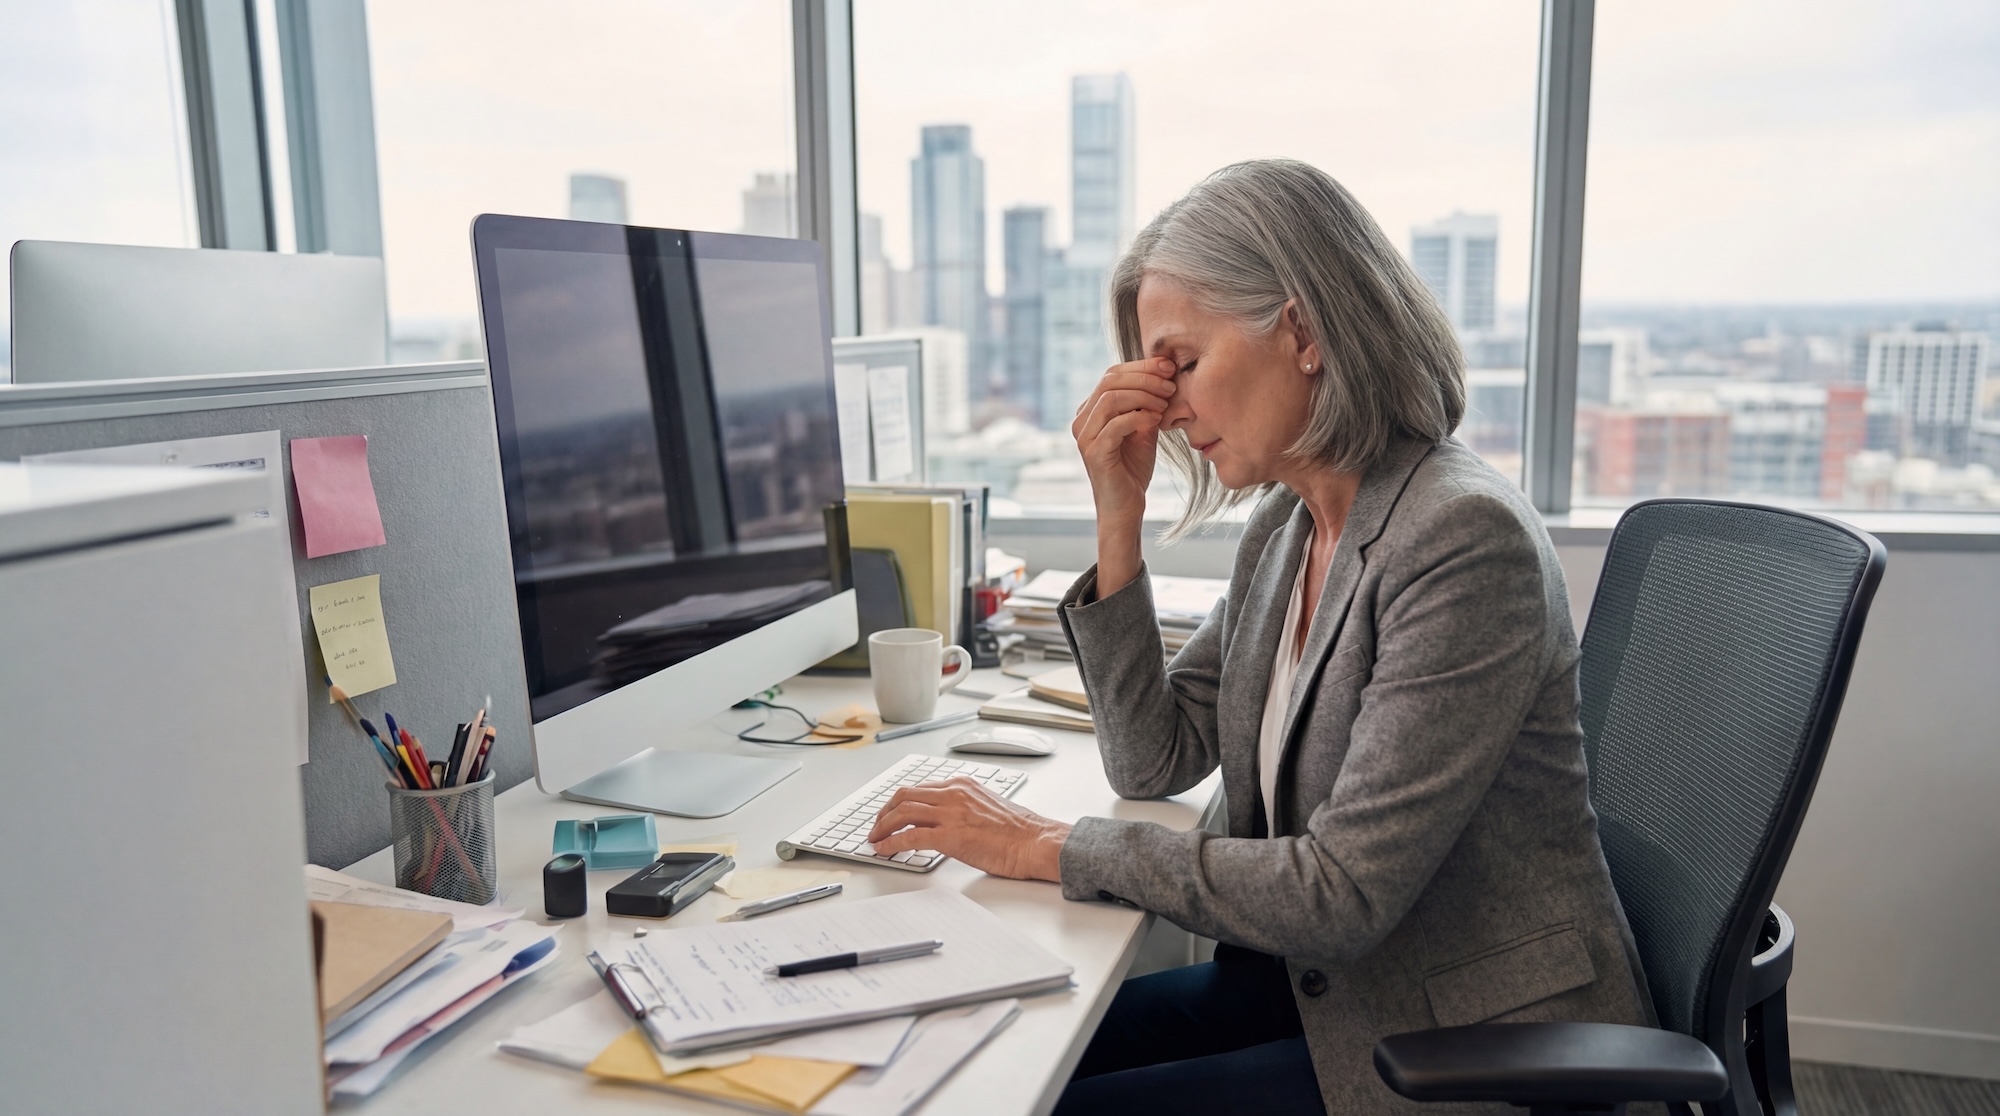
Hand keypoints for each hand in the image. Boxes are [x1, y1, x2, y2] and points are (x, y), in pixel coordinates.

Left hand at [866, 776, 1071, 881]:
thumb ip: (963, 807)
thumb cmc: (1019, 832)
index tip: (889, 813)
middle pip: (904, 795)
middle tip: (876, 826)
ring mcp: (951, 813)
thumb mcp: (986, 806)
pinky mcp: (951, 836)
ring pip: (902, 812)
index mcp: (962, 785)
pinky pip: (910, 837)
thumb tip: (944, 822)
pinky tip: (885, 850)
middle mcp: (954, 793)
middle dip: (884, 812)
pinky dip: (892, 843)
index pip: (920, 788)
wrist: (1035, 842)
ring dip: (882, 827)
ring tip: (875, 839)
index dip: (898, 802)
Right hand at [1071, 357, 1177, 526]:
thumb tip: (1163, 374)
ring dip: (1143, 396)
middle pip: (1109, 381)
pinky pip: (1115, 424)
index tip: (1169, 368)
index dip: (1141, 367)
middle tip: (1170, 386)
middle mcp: (1081, 420)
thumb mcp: (1143, 429)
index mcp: (1090, 411)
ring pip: (1110, 398)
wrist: (1126, 506)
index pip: (1112, 374)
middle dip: (1145, 378)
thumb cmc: (1133, 468)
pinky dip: (1139, 417)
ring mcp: (1085, 436)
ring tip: (1165, 404)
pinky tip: (1156, 421)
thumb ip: (1146, 404)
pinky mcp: (1094, 452)